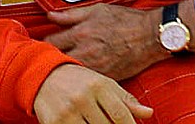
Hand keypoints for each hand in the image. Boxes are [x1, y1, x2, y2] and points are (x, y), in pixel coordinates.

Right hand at [33, 63, 152, 122]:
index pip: (120, 114)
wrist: (46, 75)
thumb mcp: (104, 84)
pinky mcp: (54, 122)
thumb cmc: (80, 81)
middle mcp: (83, 97)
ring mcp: (68, 111)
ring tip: (96, 122)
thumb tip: (149, 113)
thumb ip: (126, 100)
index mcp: (98, 85)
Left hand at [45, 3, 162, 80]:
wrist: (150, 36)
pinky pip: (85, 79)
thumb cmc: (126, 20)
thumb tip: (51, 15)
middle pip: (56, 60)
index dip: (46, 41)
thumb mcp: (97, 9)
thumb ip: (71, 14)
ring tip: (68, 61)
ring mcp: (95, 67)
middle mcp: (86, 52)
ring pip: (70, 72)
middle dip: (53, 57)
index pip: (51, 42)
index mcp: (82, 32)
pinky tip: (83, 69)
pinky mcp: (105, 78)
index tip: (48, 41)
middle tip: (54, 53)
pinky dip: (81, 75)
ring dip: (66, 67)